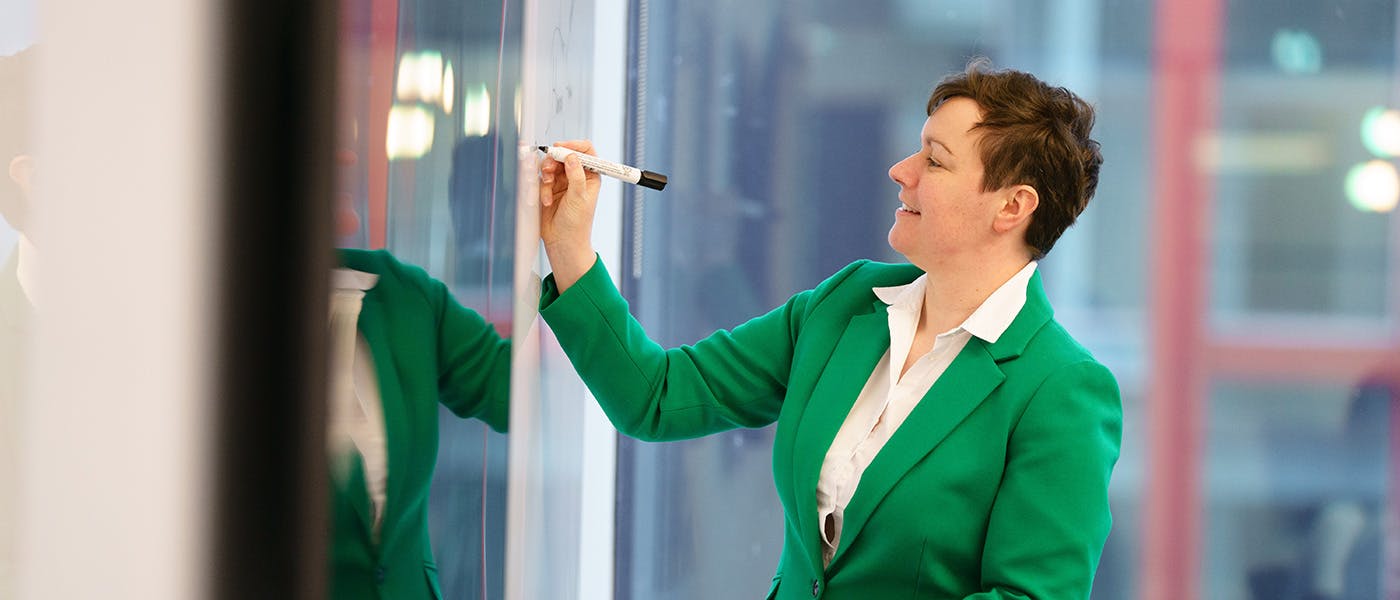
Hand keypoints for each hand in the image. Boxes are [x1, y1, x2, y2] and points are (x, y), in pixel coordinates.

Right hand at [539, 139, 601, 290]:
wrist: (562, 242)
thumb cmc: (577, 224)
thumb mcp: (579, 197)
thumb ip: (576, 175)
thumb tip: (572, 156)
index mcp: (590, 175)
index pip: (585, 151)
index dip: (573, 146)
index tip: (561, 148)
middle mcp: (576, 176)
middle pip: (564, 155)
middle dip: (554, 161)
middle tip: (549, 170)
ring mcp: (562, 182)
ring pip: (550, 165)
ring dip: (546, 176)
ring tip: (548, 190)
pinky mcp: (548, 189)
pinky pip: (541, 179)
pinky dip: (541, 189)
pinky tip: (545, 202)